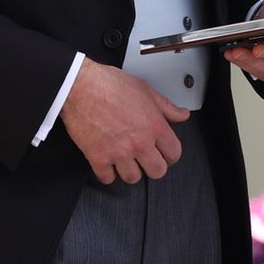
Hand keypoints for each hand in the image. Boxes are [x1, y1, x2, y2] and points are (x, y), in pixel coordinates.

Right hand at [60, 59, 188, 184]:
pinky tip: (109, 163)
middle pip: (157, 171)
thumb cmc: (110, 84)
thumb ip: (167, 106)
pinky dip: (108, 173)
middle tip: (148, 160)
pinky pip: (108, 178)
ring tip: (128, 160)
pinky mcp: (98, 158)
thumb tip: (182, 114)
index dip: (171, 154)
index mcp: (154, 125)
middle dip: (154, 167)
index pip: (174, 153)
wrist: (80, 87)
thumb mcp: (146, 90)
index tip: (166, 154)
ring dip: (131, 171)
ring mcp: (118, 152)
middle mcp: (139, 142)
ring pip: (133, 178)